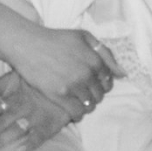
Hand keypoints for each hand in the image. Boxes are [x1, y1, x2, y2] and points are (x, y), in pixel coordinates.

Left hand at [0, 70, 71, 150]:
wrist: (66, 85)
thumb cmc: (36, 82)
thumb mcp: (16, 78)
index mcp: (14, 96)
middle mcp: (23, 108)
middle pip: (1, 120)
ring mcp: (35, 118)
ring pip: (15, 131)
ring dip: (0, 140)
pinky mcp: (49, 126)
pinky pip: (39, 137)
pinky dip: (29, 144)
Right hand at [2, 22, 123, 119]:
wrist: (28, 45)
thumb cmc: (56, 39)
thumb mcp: (83, 37)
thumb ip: (105, 53)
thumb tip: (123, 73)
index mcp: (94, 59)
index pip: (108, 81)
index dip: (101, 83)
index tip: (91, 82)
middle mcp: (87, 73)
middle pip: (100, 95)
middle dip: (93, 94)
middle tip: (81, 90)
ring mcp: (73, 86)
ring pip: (90, 106)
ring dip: (85, 104)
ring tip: (75, 98)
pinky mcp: (59, 96)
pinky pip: (77, 113)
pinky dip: (76, 113)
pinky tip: (70, 107)